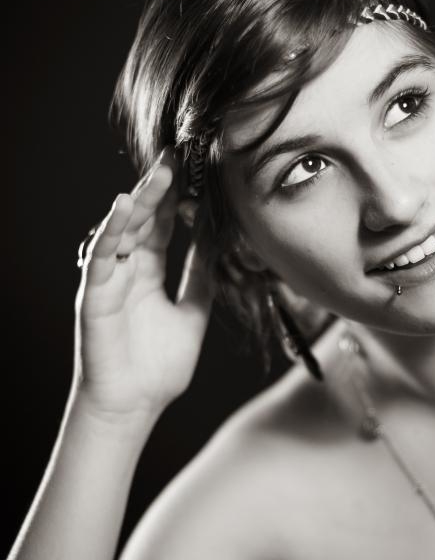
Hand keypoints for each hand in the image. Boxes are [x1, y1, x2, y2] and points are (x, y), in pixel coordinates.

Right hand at [73, 149, 212, 422]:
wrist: (138, 404)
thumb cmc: (160, 365)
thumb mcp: (193, 312)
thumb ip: (200, 276)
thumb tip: (216, 242)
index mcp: (150, 274)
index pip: (164, 227)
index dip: (177, 201)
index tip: (197, 175)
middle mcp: (129, 271)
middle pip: (144, 220)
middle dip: (159, 188)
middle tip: (177, 155)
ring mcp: (110, 280)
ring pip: (123, 230)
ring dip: (141, 200)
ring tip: (160, 171)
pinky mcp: (94, 295)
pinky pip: (102, 257)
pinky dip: (112, 231)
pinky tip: (126, 207)